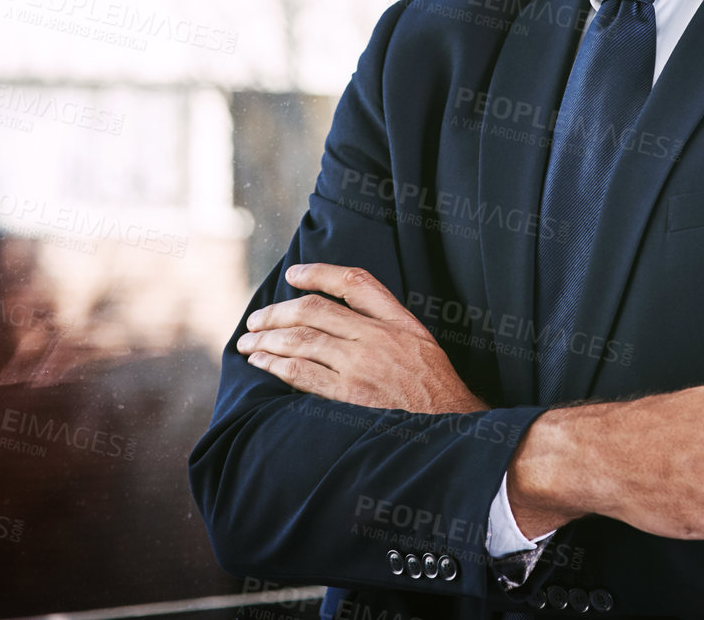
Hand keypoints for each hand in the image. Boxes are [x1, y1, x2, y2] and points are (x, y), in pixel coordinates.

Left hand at [238, 263, 488, 413]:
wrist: (454, 430)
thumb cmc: (437, 393)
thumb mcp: (423, 346)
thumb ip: (389, 327)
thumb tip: (346, 317)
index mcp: (398, 321)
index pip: (354, 282)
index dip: (318, 274)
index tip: (293, 275)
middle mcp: (378, 337)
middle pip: (314, 310)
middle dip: (277, 312)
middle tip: (255, 320)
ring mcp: (362, 365)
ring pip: (301, 340)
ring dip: (267, 340)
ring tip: (248, 343)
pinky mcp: (350, 395)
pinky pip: (301, 374)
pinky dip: (275, 365)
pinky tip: (261, 365)